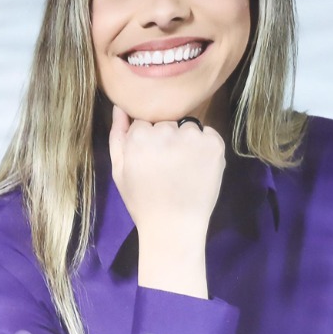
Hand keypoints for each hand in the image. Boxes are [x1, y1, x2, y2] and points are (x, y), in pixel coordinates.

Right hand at [108, 106, 225, 297]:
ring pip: (188, 126)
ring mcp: (193, 137)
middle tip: (167, 165)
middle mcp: (166, 132)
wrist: (174, 227)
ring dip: (186, 140)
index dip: (146, 141)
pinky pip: (208, 133)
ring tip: (184, 166)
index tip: (149, 160)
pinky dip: (205, 145)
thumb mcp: (119, 171)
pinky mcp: (214, 145)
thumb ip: (117, 136)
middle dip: (166, 138)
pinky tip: (198, 166)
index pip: (143, 122)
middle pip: (166, 122)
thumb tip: (120, 107)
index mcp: (139, 137)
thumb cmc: (142, 201)